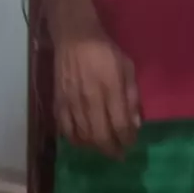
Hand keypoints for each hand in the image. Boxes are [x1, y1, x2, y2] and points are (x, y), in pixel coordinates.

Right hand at [54, 23, 140, 158]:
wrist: (74, 37)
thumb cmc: (105, 50)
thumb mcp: (127, 66)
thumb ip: (132, 95)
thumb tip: (135, 123)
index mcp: (110, 88)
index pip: (120, 124)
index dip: (127, 139)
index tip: (131, 143)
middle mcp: (91, 99)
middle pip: (100, 135)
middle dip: (112, 149)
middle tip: (119, 155)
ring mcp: (72, 102)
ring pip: (83, 136)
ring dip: (95, 147)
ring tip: (104, 147)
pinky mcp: (58, 102)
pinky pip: (65, 129)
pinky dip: (75, 140)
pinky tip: (83, 141)